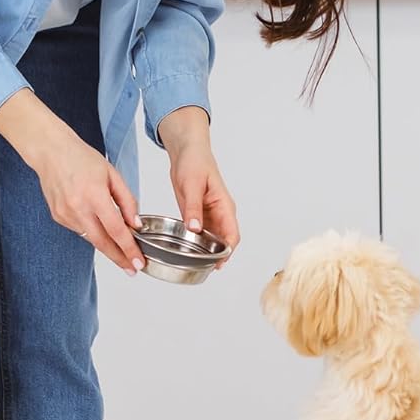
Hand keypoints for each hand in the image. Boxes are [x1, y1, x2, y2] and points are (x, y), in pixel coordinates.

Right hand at [0, 89, 144, 273]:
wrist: (50, 152)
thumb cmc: (81, 158)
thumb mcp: (113, 174)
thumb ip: (127, 201)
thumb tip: (136, 224)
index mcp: (94, 195)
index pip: (116, 230)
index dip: (129, 249)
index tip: (138, 261)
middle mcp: (78, 208)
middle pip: (102, 243)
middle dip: (119, 258)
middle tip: (132, 268)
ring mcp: (65, 214)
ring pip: (91, 237)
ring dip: (106, 244)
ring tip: (120, 248)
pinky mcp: (58, 217)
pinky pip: (80, 230)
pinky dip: (92, 230)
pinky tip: (97, 223)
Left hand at [159, 107, 239, 268]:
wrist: (187, 151)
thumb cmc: (194, 162)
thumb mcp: (191, 184)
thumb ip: (193, 208)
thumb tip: (195, 229)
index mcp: (225, 206)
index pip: (232, 235)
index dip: (227, 252)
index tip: (218, 264)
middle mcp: (220, 213)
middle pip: (224, 241)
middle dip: (217, 256)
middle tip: (203, 269)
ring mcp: (210, 215)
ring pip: (212, 239)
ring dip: (206, 251)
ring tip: (194, 264)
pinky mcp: (199, 215)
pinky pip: (201, 233)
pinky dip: (196, 243)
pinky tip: (187, 250)